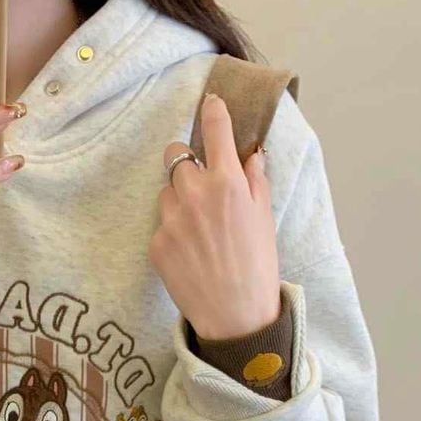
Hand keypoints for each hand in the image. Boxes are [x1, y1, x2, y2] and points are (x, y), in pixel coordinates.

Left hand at [150, 94, 280, 340]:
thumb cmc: (257, 266)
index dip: (212, 112)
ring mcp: (171, 219)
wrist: (235, 316)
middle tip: (199, 182)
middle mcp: (195, 194)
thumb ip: (254, 180)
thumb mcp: (264, 217)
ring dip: (178, 199)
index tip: (210, 104)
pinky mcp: (156, 243)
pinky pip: (161, 224)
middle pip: (175, 156)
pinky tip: (190, 251)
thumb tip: (250, 154)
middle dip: (186, 163)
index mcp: (227, 182)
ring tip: (198, 228)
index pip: (214, 130)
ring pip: (165, 192)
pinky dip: (172, 231)